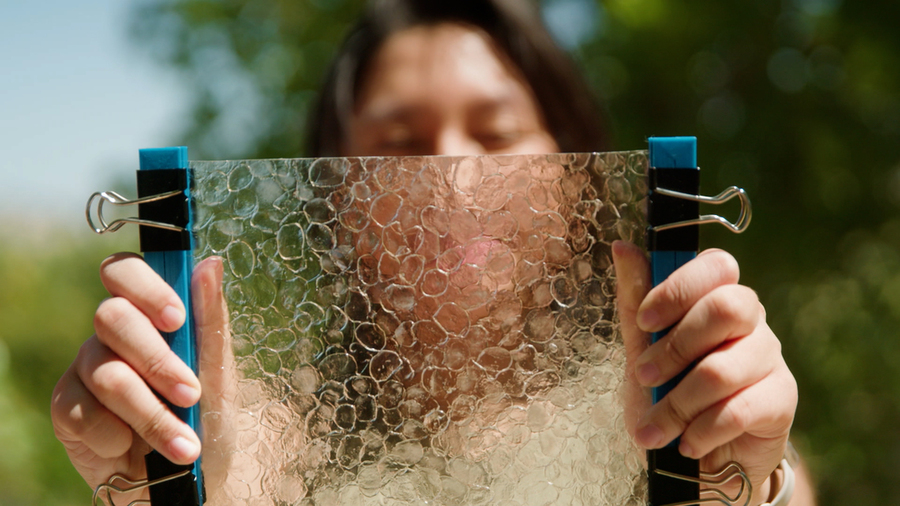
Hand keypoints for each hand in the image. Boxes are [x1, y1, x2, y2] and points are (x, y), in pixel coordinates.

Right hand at [50, 254, 231, 502]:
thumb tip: (209, 263)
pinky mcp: (67, 408)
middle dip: (156, 360)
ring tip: (185, 444)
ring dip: (151, 413)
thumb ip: (210, 320)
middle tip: (191, 394)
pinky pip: (82, 412)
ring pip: (106, 373)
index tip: (176, 319)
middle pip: (111, 316)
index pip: (125, 272)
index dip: (144, 287)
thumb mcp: (221, 374)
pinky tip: (133, 450)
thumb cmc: (208, 419)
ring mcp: (86, 369)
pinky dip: (118, 436)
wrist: (191, 480)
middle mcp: (113, 335)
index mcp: (149, 314)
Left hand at [613, 241, 797, 504]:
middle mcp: (751, 320)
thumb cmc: (667, 393)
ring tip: (654, 429)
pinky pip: (739, 409)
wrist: (695, 460)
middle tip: (644, 376)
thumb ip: (634, 300)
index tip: (645, 321)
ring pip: (723, 369)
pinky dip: (701, 431)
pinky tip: (687, 443)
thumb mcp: (641, 348)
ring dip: (677, 404)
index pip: (717, 265)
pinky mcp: (782, 399)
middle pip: (729, 306)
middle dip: (675, 347)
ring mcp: (770, 358)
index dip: (679, 288)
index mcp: (717, 296)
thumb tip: (622, 246)